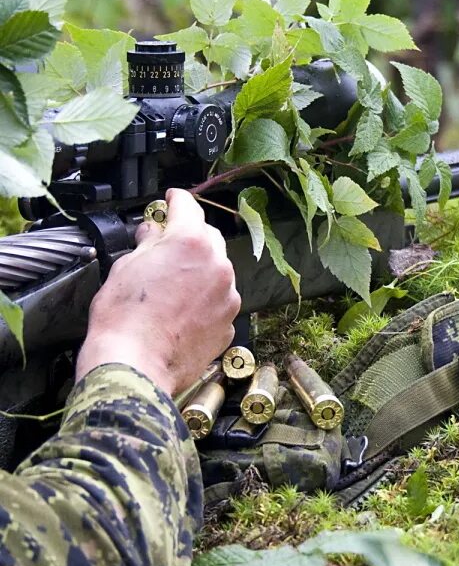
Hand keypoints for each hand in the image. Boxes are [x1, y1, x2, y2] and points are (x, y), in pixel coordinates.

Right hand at [75, 188, 240, 395]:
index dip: (175, 200)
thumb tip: (154, 233)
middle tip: (165, 247)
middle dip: (188, 238)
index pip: (187, 206)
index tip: (171, 200)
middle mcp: (217, 265)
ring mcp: (227, 296)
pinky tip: (181, 313)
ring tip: (171, 289)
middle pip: (207, 237)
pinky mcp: (228, 323)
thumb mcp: (126, 267)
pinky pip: (218, 301)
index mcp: (191, 242)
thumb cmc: (124, 318)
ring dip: (198, 272)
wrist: (135, 365)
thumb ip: (148, 243)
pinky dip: (204, 301)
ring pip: (216, 271)